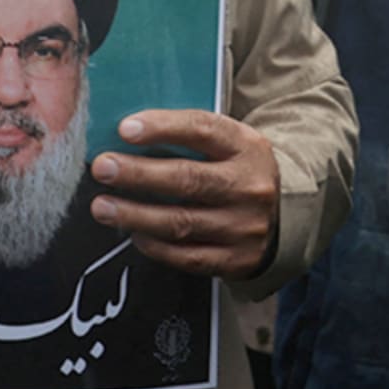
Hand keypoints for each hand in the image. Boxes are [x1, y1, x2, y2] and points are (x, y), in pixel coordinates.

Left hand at [89, 109, 278, 279]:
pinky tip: (134, 234)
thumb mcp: (228, 143)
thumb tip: (124, 136)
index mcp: (246, 147)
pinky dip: (156, 246)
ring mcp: (244, 226)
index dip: (163, 128)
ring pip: (182, 222)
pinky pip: (188, 256)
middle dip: (139, 174)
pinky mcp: (236, 259)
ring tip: (103, 206)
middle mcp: (249, 186)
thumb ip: (187, 138)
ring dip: (136, 215)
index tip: (125, 129)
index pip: (203, 130)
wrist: (285, 214)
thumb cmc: (237, 170)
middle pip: (188, 179)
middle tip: (103, 168)